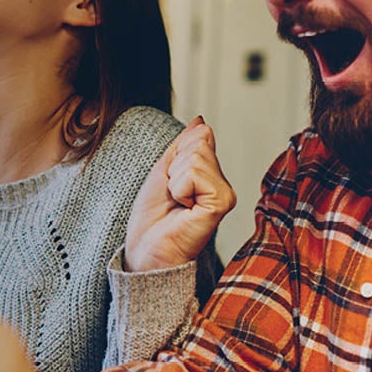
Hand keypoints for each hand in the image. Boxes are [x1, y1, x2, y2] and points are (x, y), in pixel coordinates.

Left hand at [124, 116, 236, 271]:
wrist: (146, 250)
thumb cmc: (152, 218)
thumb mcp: (163, 170)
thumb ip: (183, 145)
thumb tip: (200, 121)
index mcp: (211, 175)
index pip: (199, 135)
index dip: (175, 155)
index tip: (171, 184)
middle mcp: (223, 184)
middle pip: (199, 142)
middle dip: (174, 166)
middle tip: (173, 195)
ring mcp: (225, 194)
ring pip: (196, 156)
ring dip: (175, 179)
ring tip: (177, 202)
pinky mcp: (221, 204)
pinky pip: (195, 173)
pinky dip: (179, 188)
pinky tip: (184, 208)